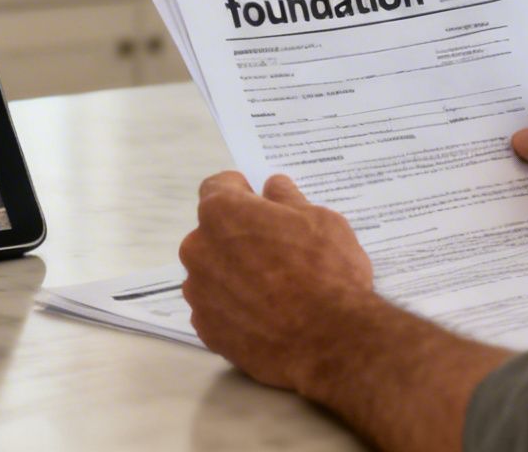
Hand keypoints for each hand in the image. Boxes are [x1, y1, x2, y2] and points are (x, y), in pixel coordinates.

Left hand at [179, 172, 378, 394]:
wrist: (328, 340)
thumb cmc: (326, 270)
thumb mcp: (320, 220)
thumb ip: (288, 199)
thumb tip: (272, 187)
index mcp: (223, 213)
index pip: (217, 187)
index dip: (241, 190)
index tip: (261, 201)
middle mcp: (199, 249)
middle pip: (212, 232)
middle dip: (238, 235)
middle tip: (276, 250)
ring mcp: (199, 293)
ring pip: (212, 271)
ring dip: (233, 272)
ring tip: (273, 289)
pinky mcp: (206, 329)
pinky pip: (216, 307)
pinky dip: (234, 307)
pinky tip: (265, 315)